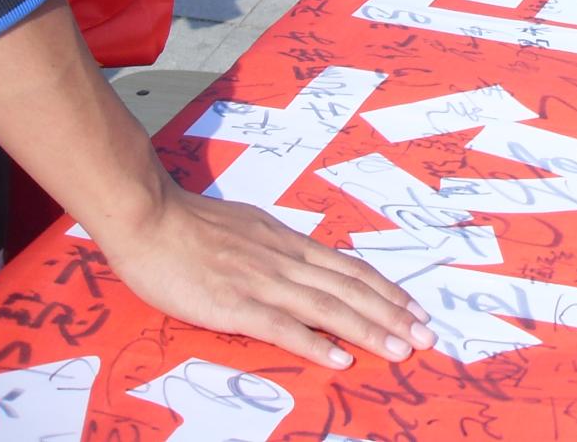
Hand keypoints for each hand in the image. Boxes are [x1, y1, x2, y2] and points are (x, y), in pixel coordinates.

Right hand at [100, 188, 435, 370]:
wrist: (149, 217)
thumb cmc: (191, 225)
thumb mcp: (249, 228)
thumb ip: (276, 249)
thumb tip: (302, 264)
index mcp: (289, 244)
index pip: (351, 269)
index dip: (387, 291)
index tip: (415, 309)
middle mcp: (286, 261)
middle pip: (352, 289)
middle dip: (394, 314)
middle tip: (427, 337)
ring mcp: (263, 282)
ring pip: (329, 307)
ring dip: (369, 330)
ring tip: (401, 349)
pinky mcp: (234, 305)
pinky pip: (283, 327)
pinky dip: (315, 343)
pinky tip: (339, 359)